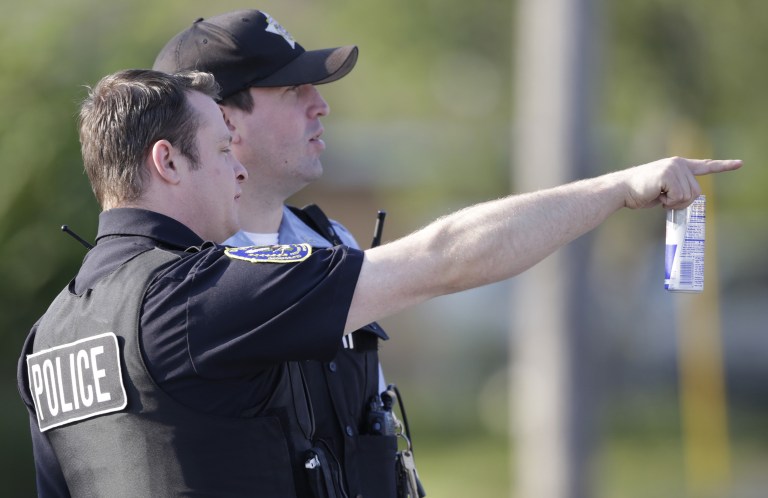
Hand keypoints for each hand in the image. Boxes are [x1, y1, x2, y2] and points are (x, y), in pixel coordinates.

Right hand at [622, 156, 741, 209]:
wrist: (622, 190)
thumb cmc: (639, 193)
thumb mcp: (664, 190)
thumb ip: (679, 189)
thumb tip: (690, 199)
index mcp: (678, 165)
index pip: (704, 166)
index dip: (723, 166)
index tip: (739, 164)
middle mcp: (679, 164)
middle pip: (696, 192)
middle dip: (681, 202)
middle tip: (663, 199)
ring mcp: (674, 168)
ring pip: (688, 196)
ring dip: (674, 203)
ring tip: (658, 196)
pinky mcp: (669, 175)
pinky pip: (679, 197)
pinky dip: (668, 202)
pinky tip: (656, 195)